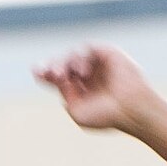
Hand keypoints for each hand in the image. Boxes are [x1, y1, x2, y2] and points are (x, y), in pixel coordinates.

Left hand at [34, 46, 158, 133]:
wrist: (130, 110)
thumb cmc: (106, 116)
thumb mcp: (77, 111)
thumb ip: (66, 94)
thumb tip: (59, 78)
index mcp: (79, 90)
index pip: (58, 78)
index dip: (46, 73)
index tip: (36, 72)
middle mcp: (88, 75)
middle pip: (63, 64)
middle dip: (52, 66)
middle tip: (47, 73)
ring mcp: (97, 64)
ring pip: (73, 55)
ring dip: (65, 63)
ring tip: (63, 75)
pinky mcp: (107, 53)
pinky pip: (88, 49)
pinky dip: (81, 58)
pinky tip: (82, 73)